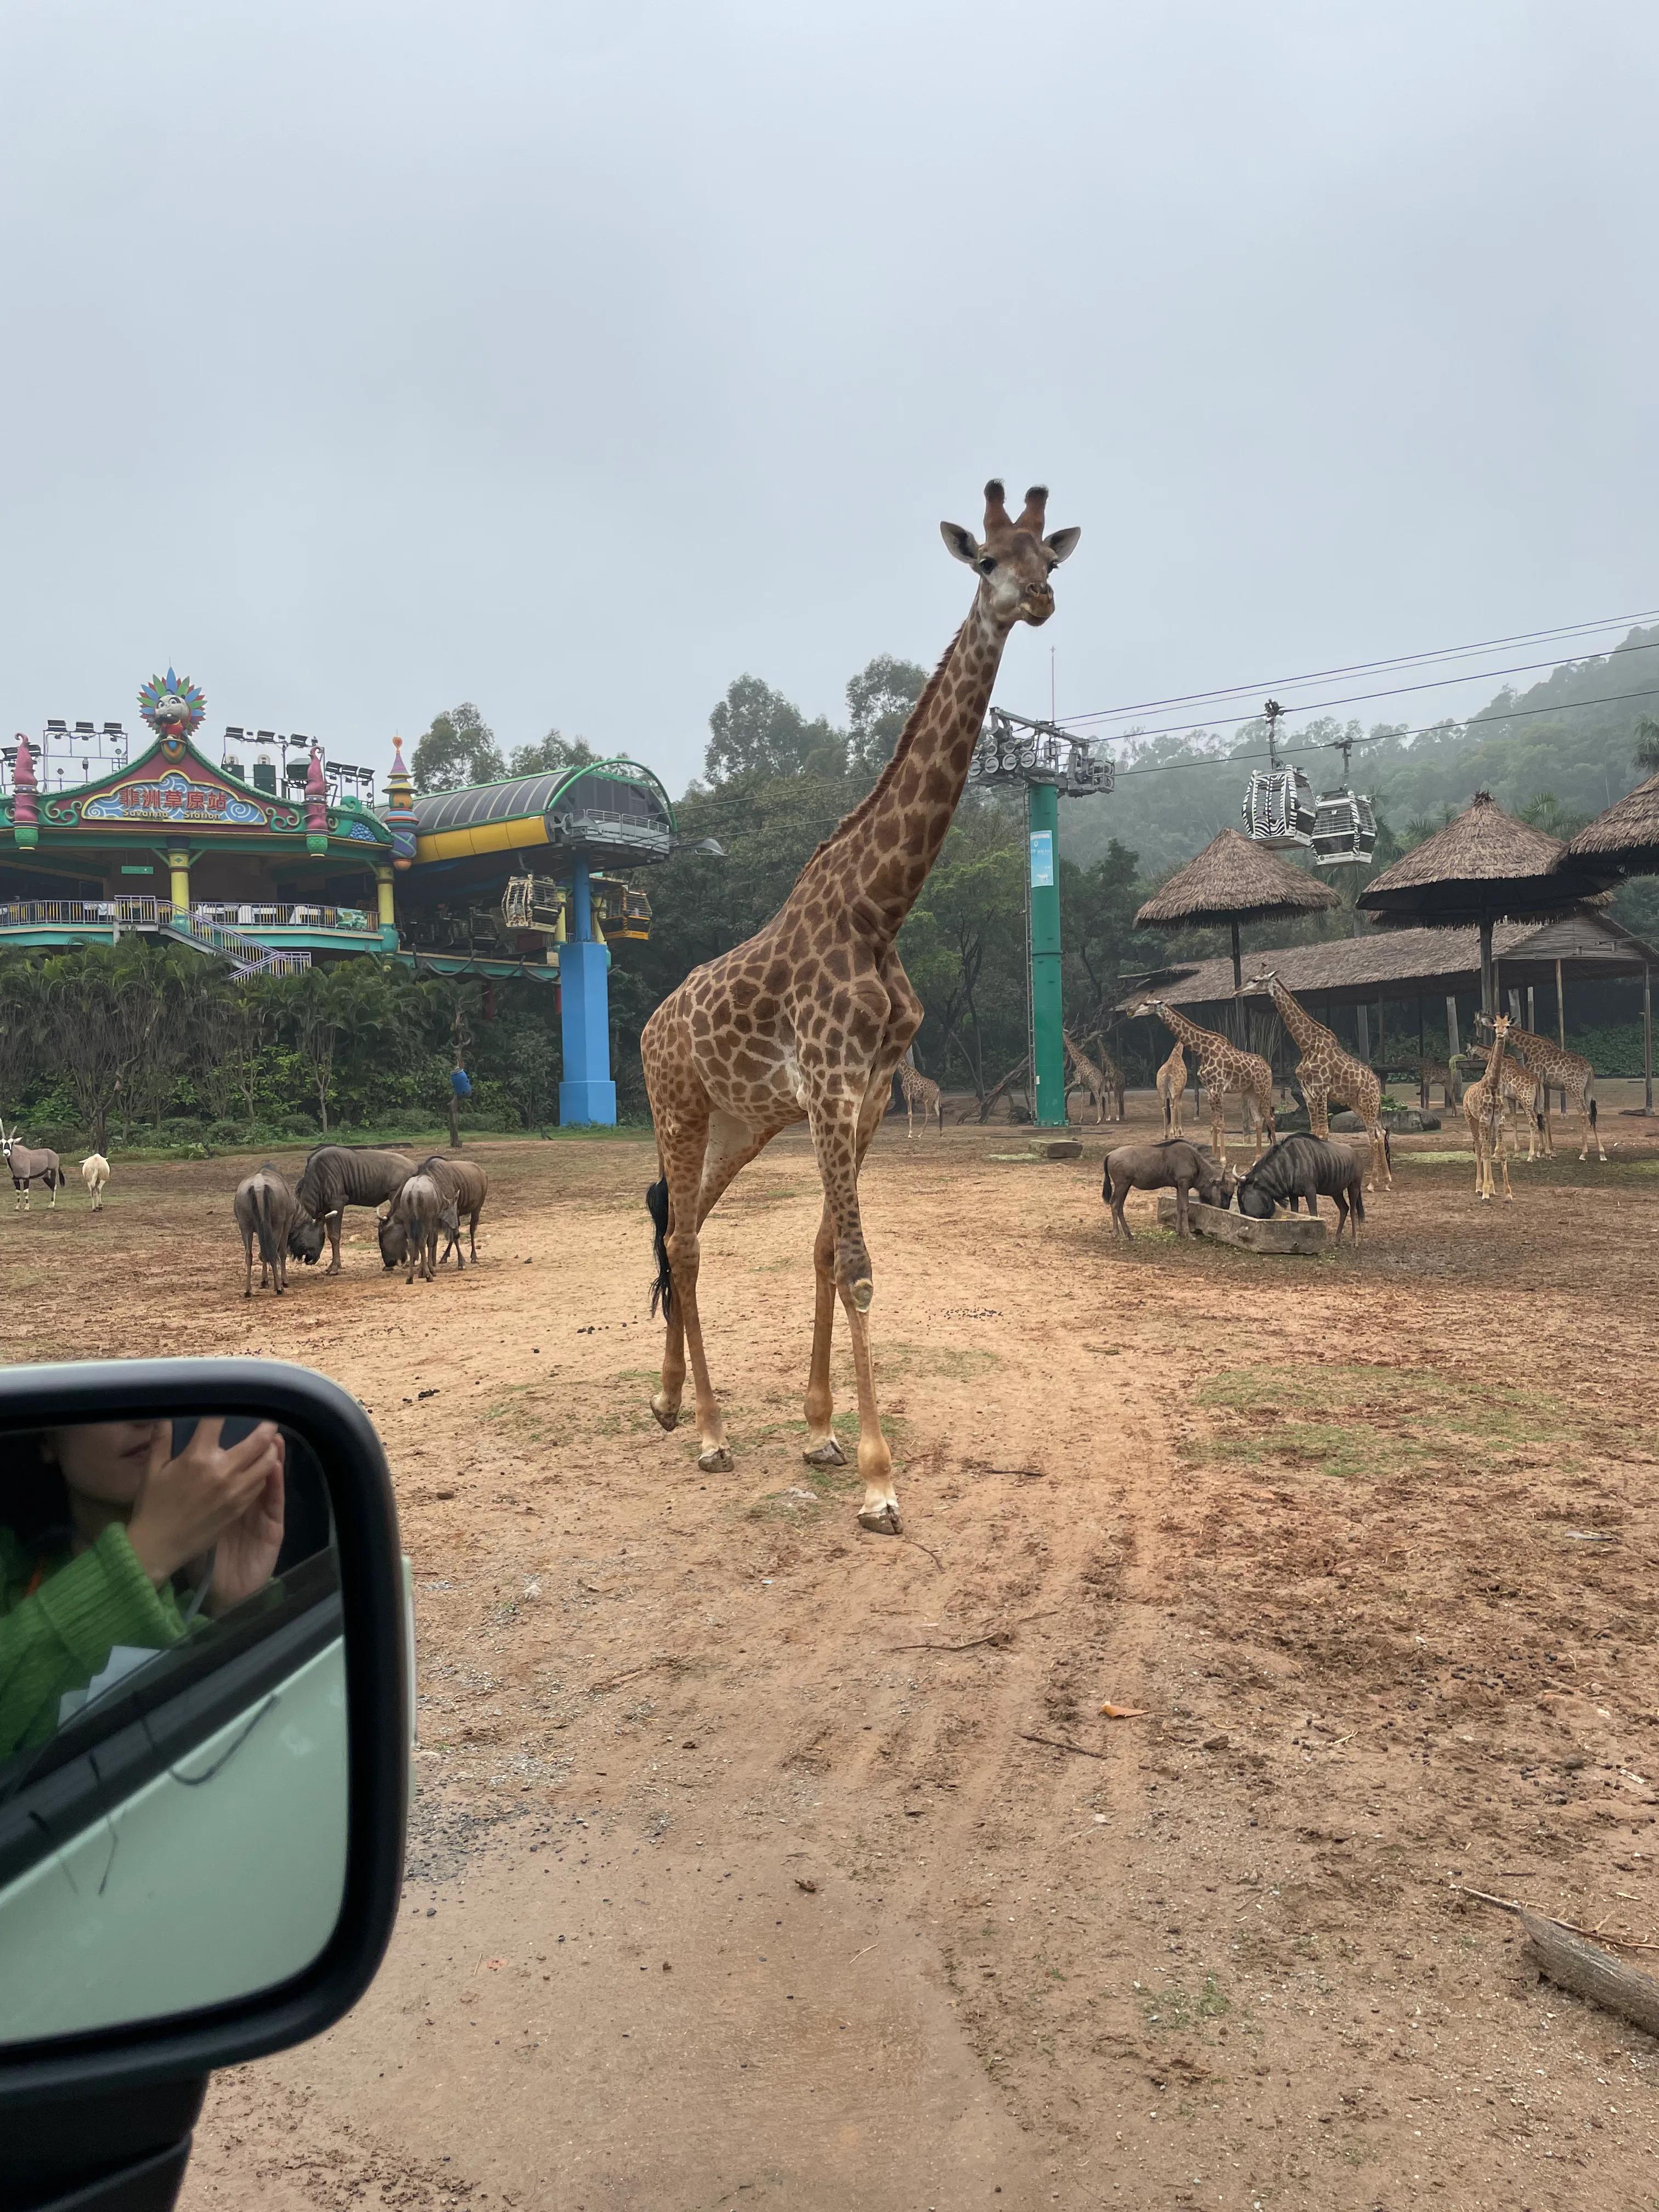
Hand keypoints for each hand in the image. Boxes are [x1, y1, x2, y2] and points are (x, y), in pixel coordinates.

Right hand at [125, 1418, 285, 1591]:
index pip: (217, 1423)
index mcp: (197, 1457)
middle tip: (269, 1421)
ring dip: (271, 1450)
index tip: (236, 1402)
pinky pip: (260, 1484)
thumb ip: (160, 1440)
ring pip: (266, 1463)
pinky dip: (264, 1473)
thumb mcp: (152, 1470)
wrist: (158, 1546)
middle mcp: (222, 1470)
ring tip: (271, 1443)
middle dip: (266, 1427)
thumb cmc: (152, 1507)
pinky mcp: (239, 1507)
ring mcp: (234, 1490)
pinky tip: (262, 1468)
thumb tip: (164, 1417)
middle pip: (257, 1441)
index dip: (226, 1409)